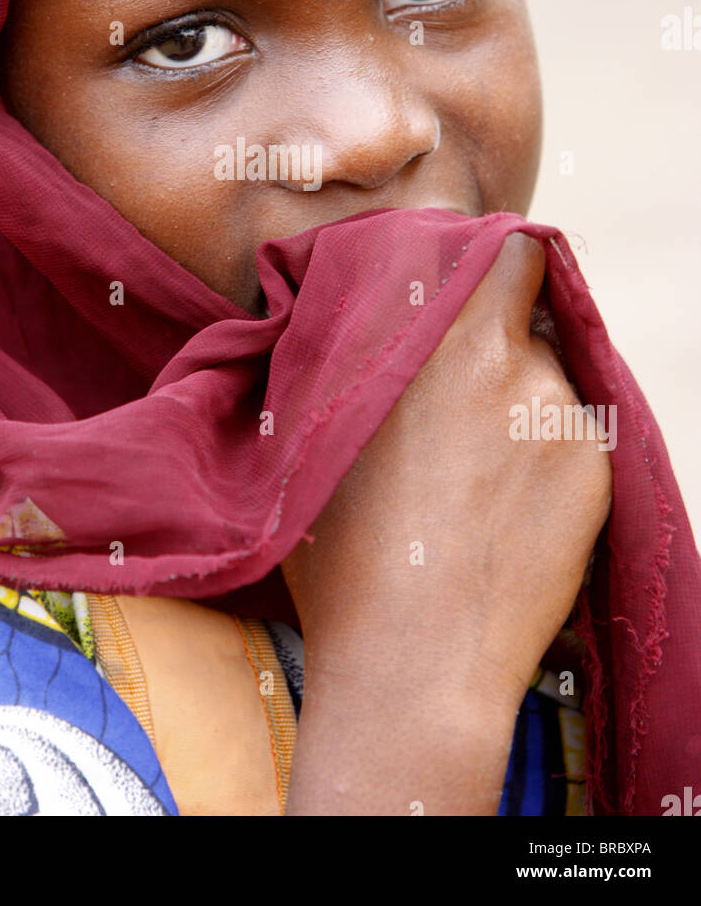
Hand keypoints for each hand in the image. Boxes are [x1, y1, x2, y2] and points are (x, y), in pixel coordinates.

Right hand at [281, 233, 611, 813]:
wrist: (414, 656)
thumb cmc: (340, 549)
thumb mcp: (311, 429)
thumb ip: (340, 351)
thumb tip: (342, 306)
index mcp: (436, 337)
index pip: (505, 250)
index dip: (493, 263)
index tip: (472, 286)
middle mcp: (508, 360)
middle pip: (531, 311)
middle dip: (504, 333)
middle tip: (467, 388)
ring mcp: (560, 414)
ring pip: (549, 380)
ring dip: (519, 402)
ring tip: (473, 476)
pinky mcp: (595, 467)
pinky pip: (574, 436)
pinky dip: (546, 458)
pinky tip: (504, 512)